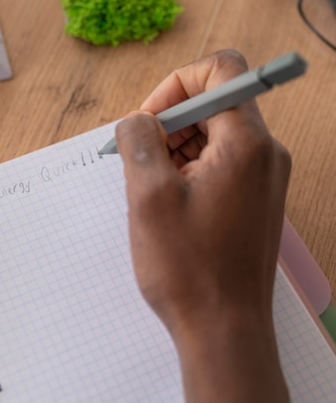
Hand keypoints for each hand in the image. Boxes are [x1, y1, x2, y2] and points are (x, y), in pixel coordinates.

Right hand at [115, 50, 290, 402]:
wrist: (223, 331)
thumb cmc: (189, 268)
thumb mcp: (147, 194)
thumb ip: (138, 139)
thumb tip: (137, 120)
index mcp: (247, 143)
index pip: (221, 71)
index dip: (177, 83)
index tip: (150, 118)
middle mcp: (265, 153)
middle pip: (215, 101)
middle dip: (170, 120)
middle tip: (140, 156)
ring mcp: (263, 176)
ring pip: (214, 132)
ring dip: (176, 145)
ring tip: (150, 183)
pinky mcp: (254, 196)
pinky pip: (220, 159)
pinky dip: (189, 166)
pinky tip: (167, 198)